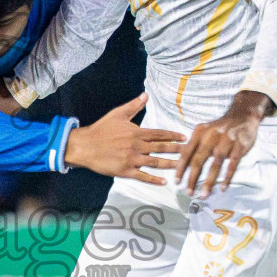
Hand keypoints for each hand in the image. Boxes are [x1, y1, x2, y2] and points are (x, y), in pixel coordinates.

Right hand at [63, 93, 183, 185]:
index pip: (159, 134)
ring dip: (170, 164)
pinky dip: (154, 179)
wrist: (85, 146)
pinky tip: (164, 181)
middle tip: (191, 152)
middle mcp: (136, 146)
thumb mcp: (117, 114)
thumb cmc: (101, 130)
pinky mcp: (125, 171)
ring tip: (182, 167)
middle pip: (161, 148)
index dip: (173, 136)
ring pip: (155, 162)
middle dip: (177, 150)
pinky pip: (143, 176)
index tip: (185, 138)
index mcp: (136, 132)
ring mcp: (131, 159)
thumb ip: (133, 106)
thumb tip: (145, 95)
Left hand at [175, 90, 273, 196]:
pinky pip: (232, 163)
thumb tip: (180, 165)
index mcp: (199, 132)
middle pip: (199, 159)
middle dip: (192, 178)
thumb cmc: (219, 129)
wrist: (242, 115)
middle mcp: (211, 135)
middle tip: (188, 192)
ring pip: (215, 163)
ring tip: (204, 194)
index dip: (181, 168)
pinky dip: (227, 177)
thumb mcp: (204, 132)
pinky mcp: (240, 145)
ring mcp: (226, 140)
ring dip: (209, 181)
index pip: (187, 152)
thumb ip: (194, 146)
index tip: (177, 182)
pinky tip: (223, 187)